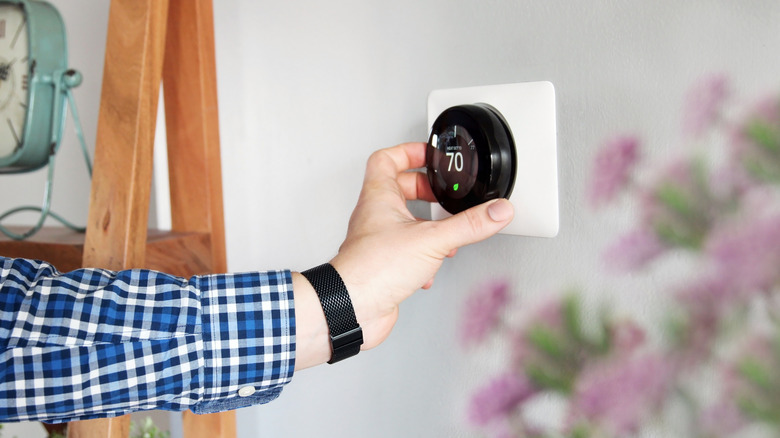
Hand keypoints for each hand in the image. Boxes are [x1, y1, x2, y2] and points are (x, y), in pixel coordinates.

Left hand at [294, 142, 512, 368]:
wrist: (353, 307)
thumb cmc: (373, 268)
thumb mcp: (432, 240)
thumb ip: (469, 225)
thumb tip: (497, 210)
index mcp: (379, 197)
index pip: (387, 159)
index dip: (410, 151)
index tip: (430, 154)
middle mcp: (374, 216)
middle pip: (398, 189)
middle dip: (424, 191)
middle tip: (442, 194)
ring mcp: (377, 241)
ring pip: (402, 222)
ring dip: (426, 226)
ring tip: (444, 232)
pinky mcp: (382, 265)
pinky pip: (403, 251)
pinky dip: (421, 256)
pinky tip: (430, 268)